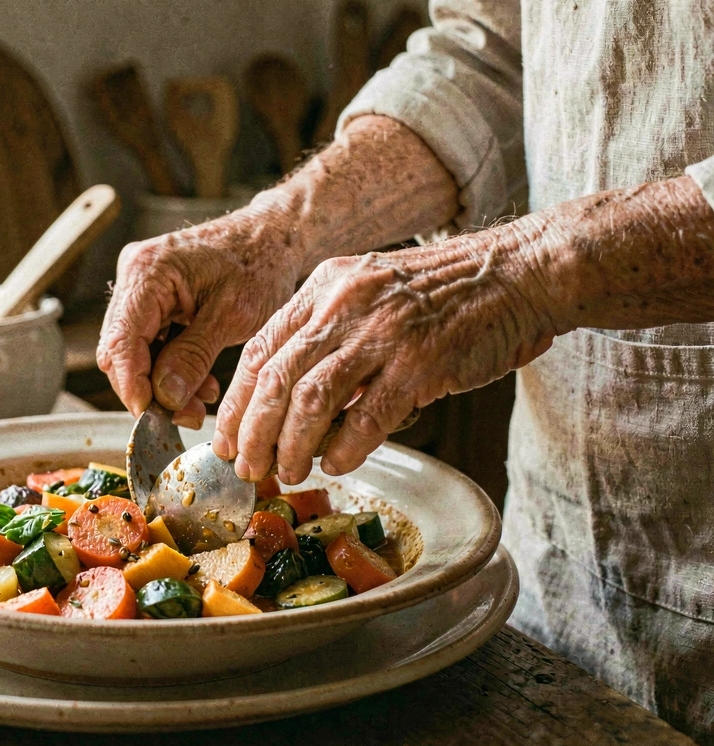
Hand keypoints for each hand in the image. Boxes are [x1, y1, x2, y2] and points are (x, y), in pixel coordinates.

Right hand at [97, 196, 303, 427]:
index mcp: (148, 271)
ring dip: (161, 381)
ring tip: (201, 400)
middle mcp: (134, 273)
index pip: (121, 342)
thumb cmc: (261, 263)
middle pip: (119, 349)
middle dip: (149, 388)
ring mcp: (140, 284)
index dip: (133, 386)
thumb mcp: (232, 316)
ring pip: (132, 350)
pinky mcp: (152, 295)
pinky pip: (148, 340)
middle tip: (186, 415)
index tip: (154, 418)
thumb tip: (164, 397)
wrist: (275, 237)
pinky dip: (169, 365)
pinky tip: (199, 380)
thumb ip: (193, 357)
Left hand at [214, 228, 557, 480]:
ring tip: (288, 473)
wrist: (518, 272)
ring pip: (309, 399)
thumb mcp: (369, 289)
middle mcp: (345, 304)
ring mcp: (382, 332)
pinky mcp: (420, 363)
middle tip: (248, 468)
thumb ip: (329, 332)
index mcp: (324, 285)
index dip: (237, 401)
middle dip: (253, 432)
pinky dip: (345, 449)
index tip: (227, 438)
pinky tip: (337, 465)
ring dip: (291, 446)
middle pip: (274, 378)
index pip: (259, 348)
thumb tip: (291, 397)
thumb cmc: (445, 292)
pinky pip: (368, 417)